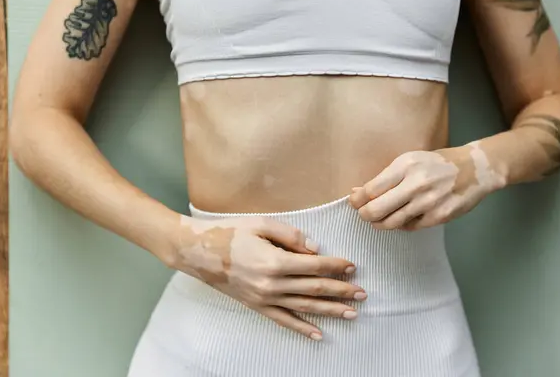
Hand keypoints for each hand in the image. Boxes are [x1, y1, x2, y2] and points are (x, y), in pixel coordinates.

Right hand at [169, 215, 366, 340]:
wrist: (197, 252)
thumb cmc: (229, 233)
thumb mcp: (261, 224)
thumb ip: (291, 235)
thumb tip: (315, 248)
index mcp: (275, 261)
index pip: (315, 266)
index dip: (336, 266)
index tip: (352, 266)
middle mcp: (272, 284)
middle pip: (314, 290)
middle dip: (341, 292)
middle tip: (362, 294)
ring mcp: (264, 298)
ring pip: (304, 308)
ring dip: (330, 311)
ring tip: (352, 314)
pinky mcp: (256, 306)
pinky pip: (283, 320)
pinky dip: (302, 329)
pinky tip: (318, 335)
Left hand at [349, 144, 504, 230]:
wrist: (475, 169)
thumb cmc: (437, 164)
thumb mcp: (410, 161)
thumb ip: (384, 178)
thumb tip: (356, 192)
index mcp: (405, 166)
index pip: (371, 190)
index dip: (357, 200)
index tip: (354, 201)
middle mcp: (416, 184)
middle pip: (376, 210)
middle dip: (365, 215)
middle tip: (364, 213)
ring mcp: (428, 203)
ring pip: (391, 223)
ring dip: (380, 223)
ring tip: (379, 218)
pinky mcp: (438, 217)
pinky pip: (409, 227)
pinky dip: (401, 224)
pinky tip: (403, 217)